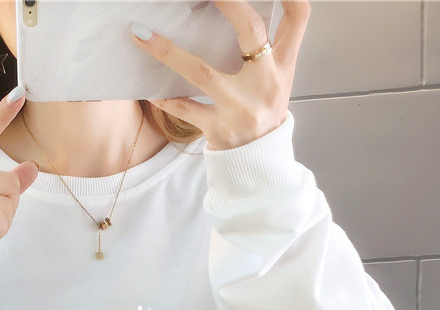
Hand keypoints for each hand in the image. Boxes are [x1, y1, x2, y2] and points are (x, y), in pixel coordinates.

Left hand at [130, 0, 310, 150]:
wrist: (259, 163)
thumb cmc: (263, 113)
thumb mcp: (277, 79)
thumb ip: (267, 48)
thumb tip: (238, 11)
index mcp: (283, 64)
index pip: (298, 17)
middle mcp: (266, 82)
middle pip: (250, 31)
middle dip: (228, 3)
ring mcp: (240, 106)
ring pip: (201, 71)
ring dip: (168, 52)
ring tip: (141, 35)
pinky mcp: (219, 129)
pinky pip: (184, 108)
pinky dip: (164, 98)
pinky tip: (148, 88)